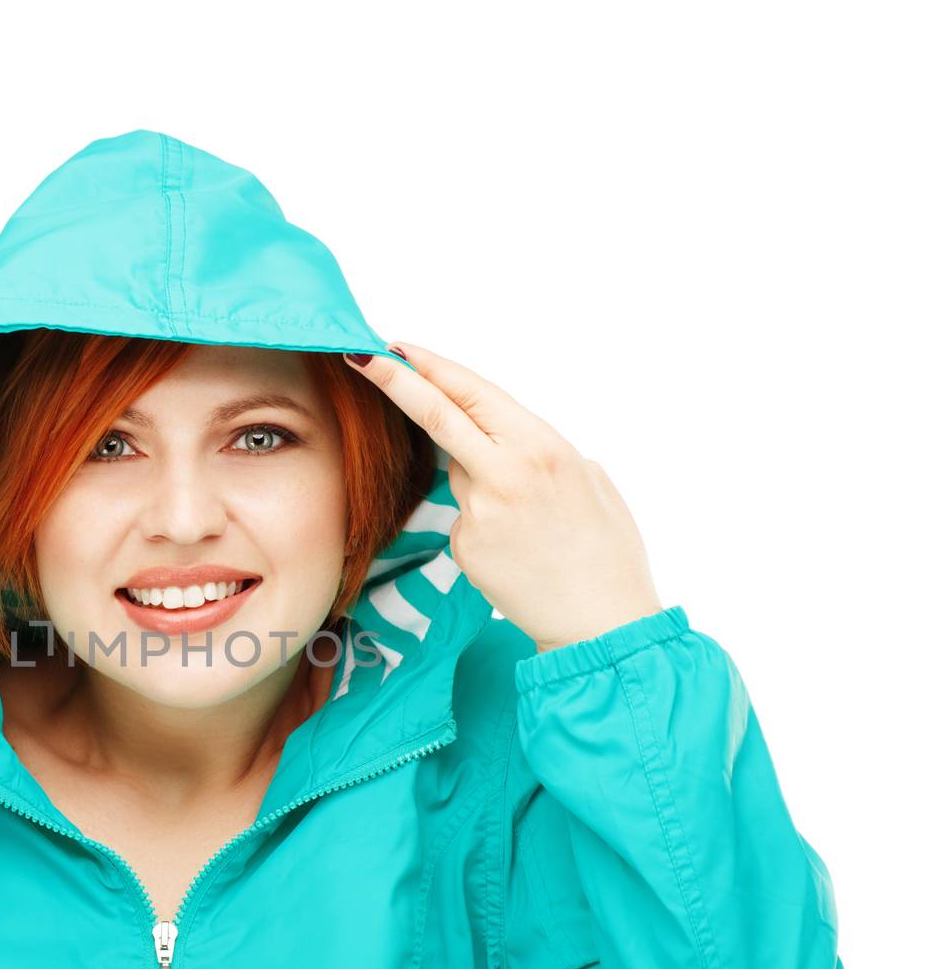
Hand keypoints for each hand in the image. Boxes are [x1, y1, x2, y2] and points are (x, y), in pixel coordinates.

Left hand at [343, 342, 662, 653]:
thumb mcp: (589, 480)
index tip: (396, 346)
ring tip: (529, 523)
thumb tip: (508, 442)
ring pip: (458, 473)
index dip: (430, 366)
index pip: (472, 393)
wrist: (601, 623)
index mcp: (542, 446)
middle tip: (361, 357)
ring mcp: (479, 511)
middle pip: (438, 415)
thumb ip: (540, 453)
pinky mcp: (464, 545)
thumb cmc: (606, 552)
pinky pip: (463, 518)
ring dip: (478, 479)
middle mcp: (506, 472)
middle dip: (395, 381)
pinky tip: (517, 553)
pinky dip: (483, 524)